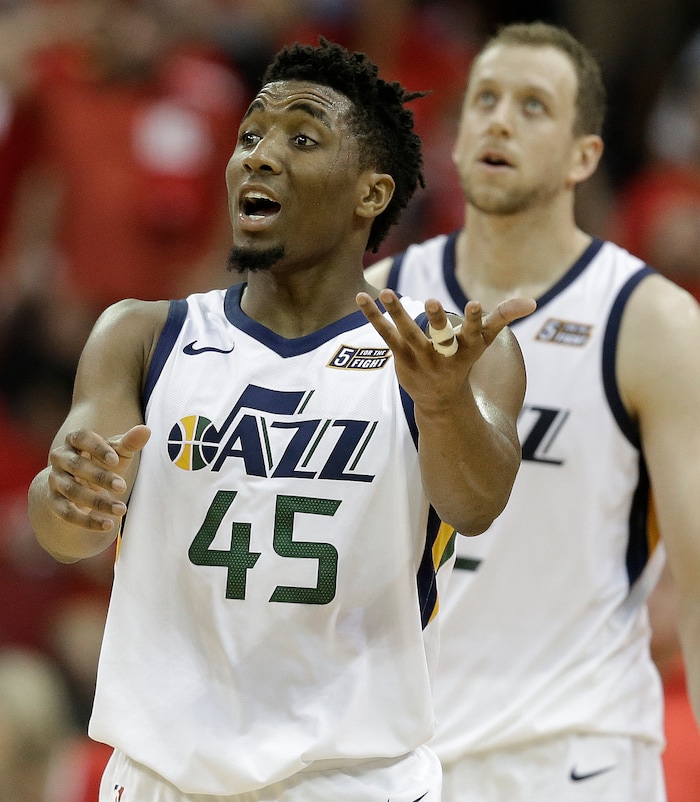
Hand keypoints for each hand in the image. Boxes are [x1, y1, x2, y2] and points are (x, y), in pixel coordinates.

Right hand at [47, 425, 150, 530]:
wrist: (78, 484)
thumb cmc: (102, 462)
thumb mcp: (117, 453)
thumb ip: (129, 442)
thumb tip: (146, 430)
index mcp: (75, 440)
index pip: (81, 438)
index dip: (97, 448)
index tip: (116, 460)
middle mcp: (60, 458)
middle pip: (76, 466)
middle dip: (100, 477)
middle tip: (123, 487)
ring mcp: (55, 480)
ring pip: (72, 491)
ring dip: (97, 502)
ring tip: (122, 509)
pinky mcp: (54, 501)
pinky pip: (67, 513)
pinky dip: (87, 521)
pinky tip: (108, 525)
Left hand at [356, 289, 535, 406]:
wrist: (440, 399)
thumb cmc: (465, 361)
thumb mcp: (485, 340)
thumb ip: (504, 317)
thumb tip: (530, 301)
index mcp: (467, 348)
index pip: (473, 333)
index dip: (474, 320)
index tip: (475, 305)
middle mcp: (444, 355)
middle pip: (441, 336)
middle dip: (438, 321)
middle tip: (434, 302)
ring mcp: (420, 358)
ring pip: (408, 333)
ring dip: (397, 313)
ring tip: (387, 292)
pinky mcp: (401, 358)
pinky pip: (385, 335)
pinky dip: (373, 317)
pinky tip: (360, 297)